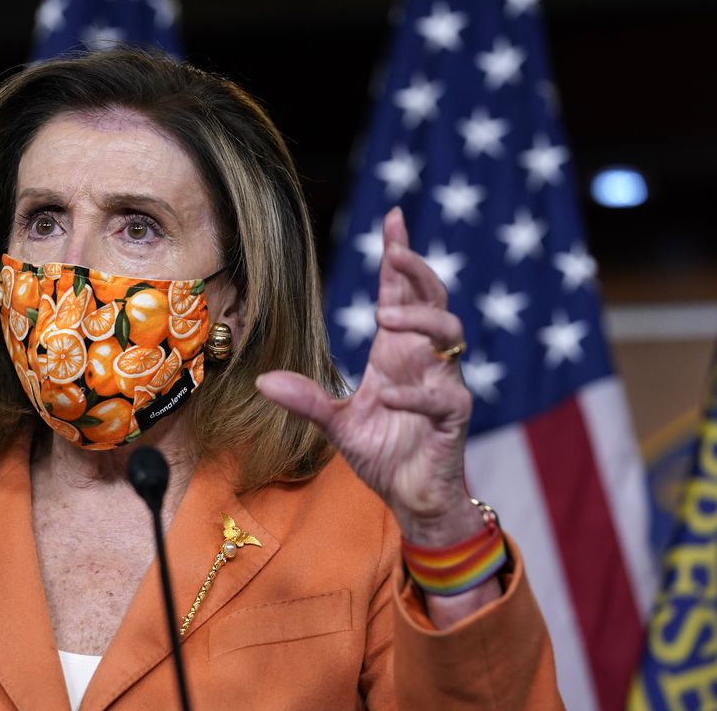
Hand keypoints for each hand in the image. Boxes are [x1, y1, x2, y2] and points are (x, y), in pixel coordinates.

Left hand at [256, 207, 477, 546]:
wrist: (413, 497)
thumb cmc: (383, 453)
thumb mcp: (336, 424)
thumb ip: (306, 400)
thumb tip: (262, 380)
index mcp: (397, 352)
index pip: (400, 292)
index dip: (398, 255)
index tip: (393, 218)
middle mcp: (423, 359)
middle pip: (432, 297)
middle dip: (417, 270)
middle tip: (394, 253)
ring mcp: (443, 384)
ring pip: (450, 333)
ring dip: (421, 319)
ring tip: (385, 319)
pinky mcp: (454, 416)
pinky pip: (443, 395)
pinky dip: (416, 392)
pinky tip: (390, 395)